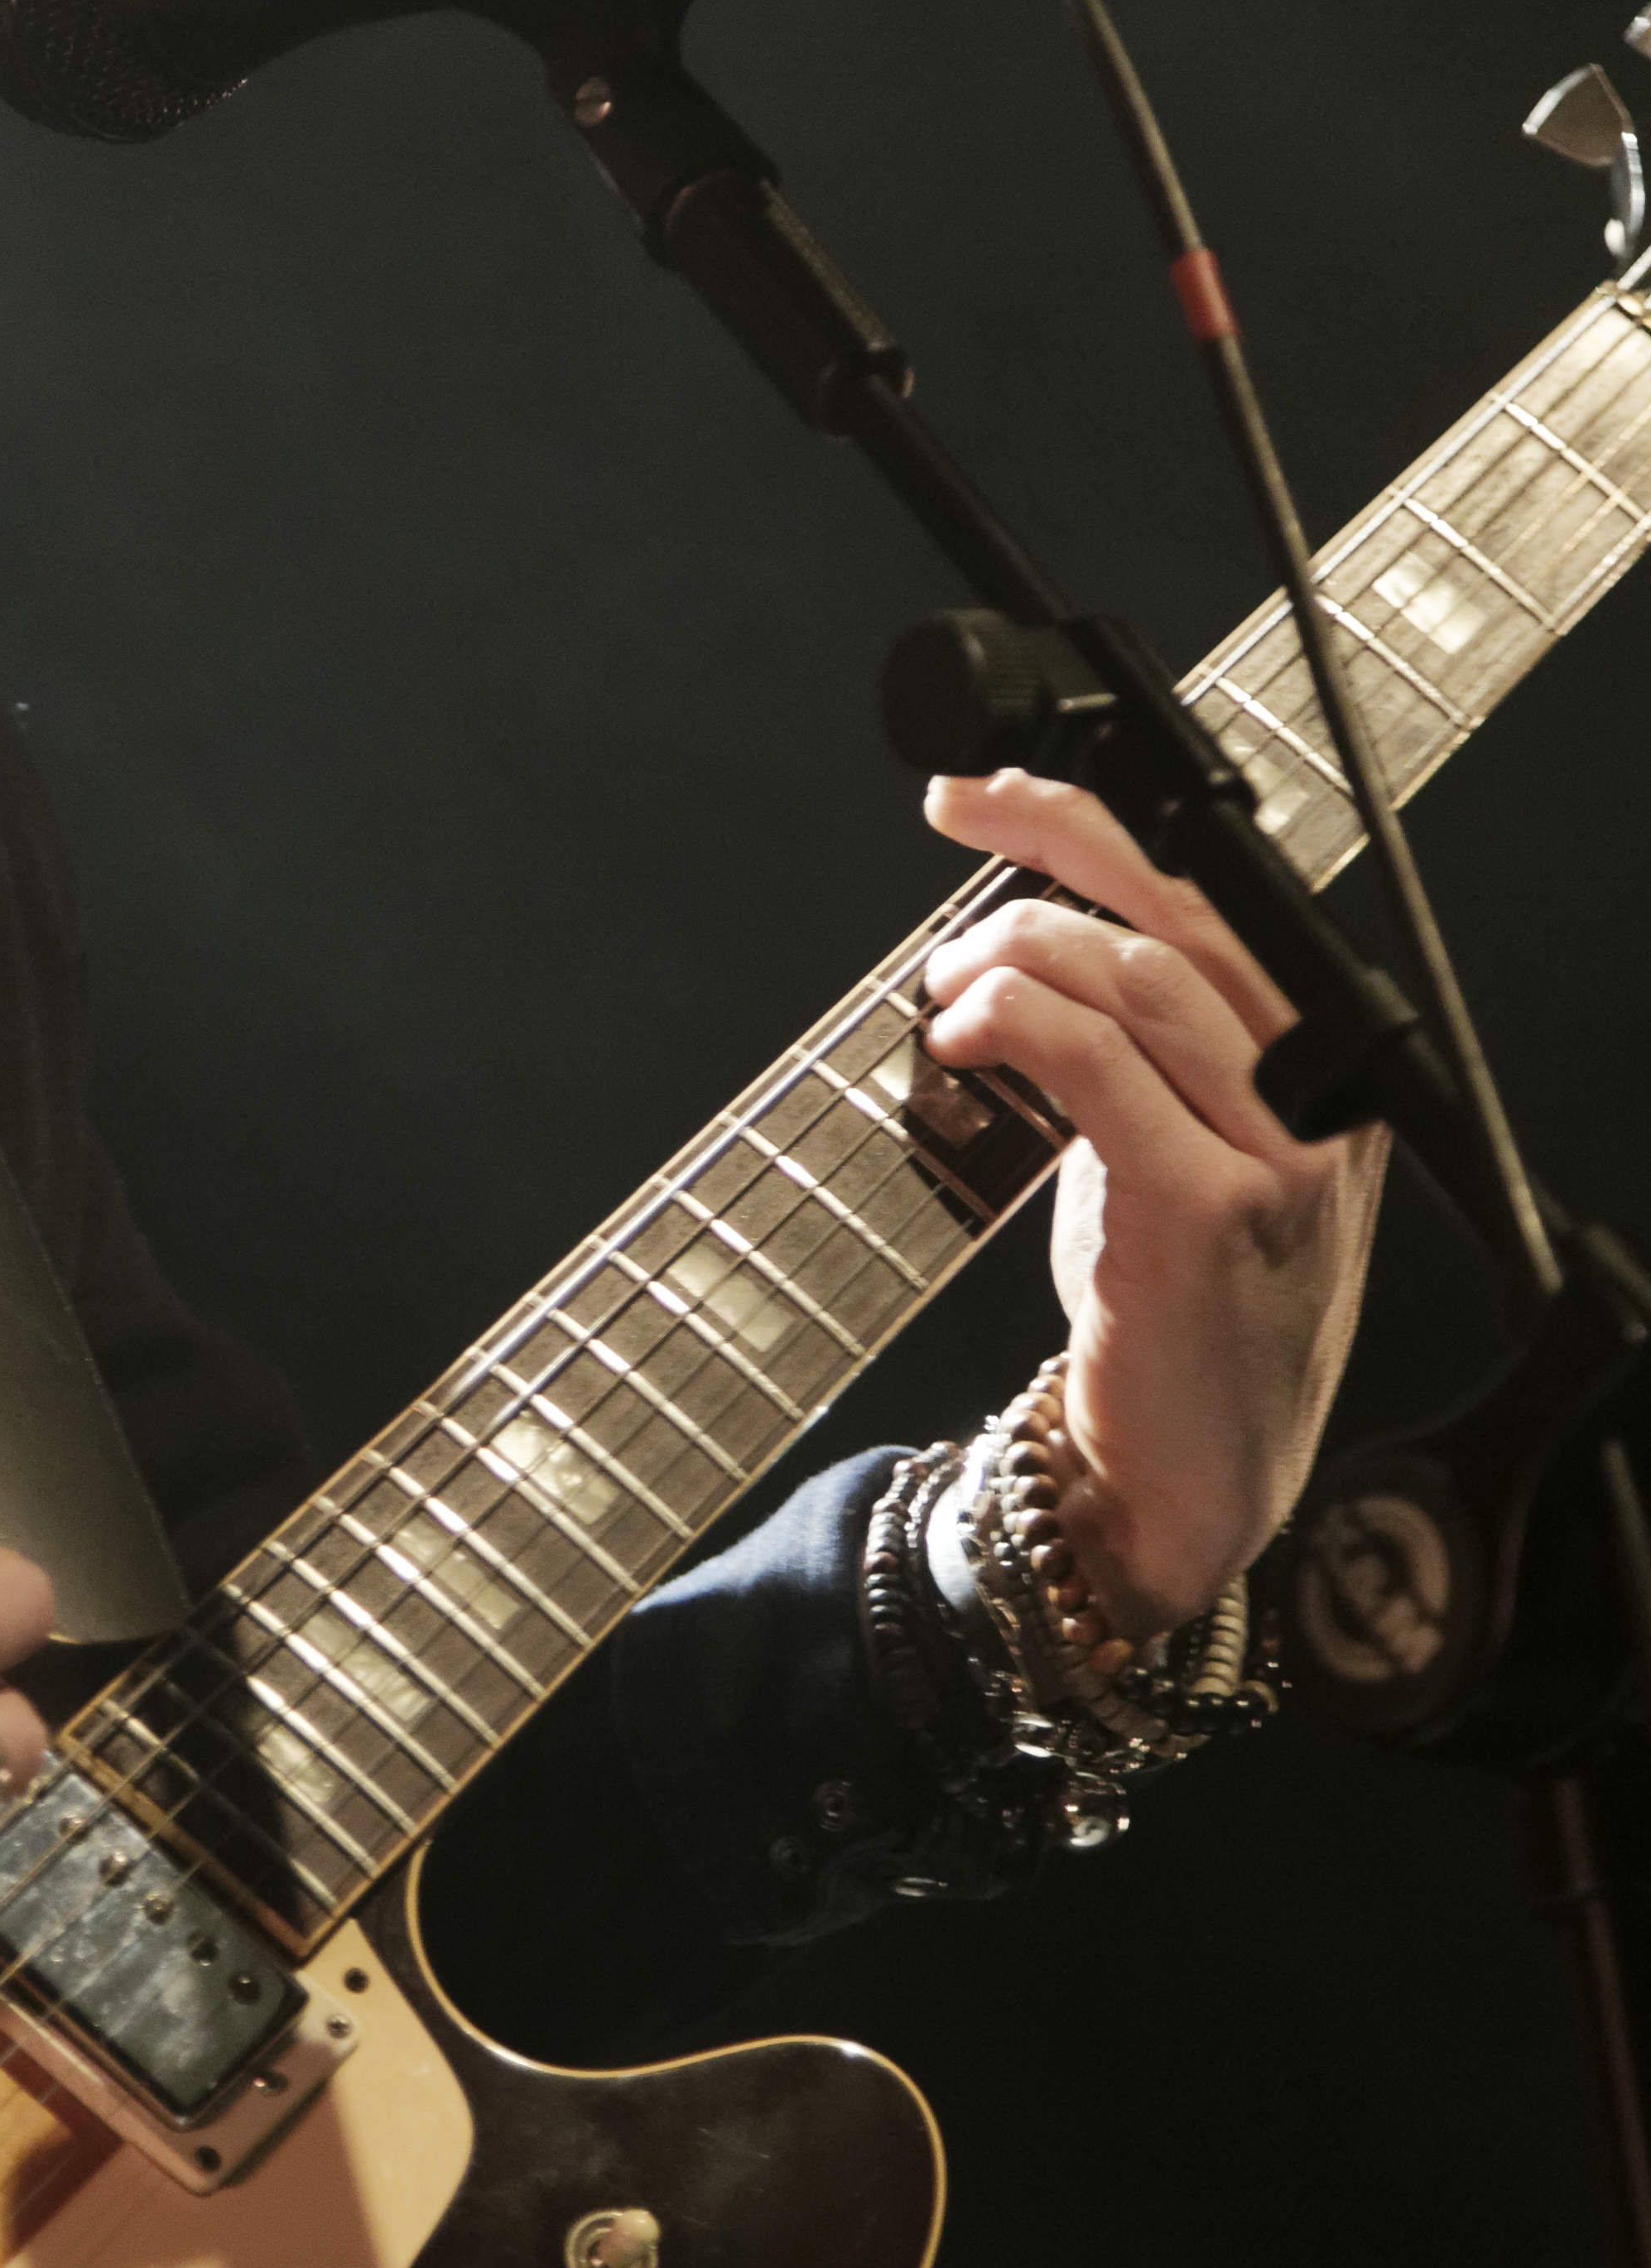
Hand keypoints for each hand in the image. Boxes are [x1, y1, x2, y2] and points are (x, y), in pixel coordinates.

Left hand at [917, 768, 1387, 1637]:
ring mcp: (1278, 1156)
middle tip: (948, 823)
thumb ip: (1138, 1047)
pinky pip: (1102, 1066)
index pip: (1218, 899)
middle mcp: (1323, 1099)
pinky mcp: (1211, 1211)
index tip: (991, 791)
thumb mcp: (1168, 1147)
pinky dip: (1019, 1024)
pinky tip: (963, 1033)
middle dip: (1051, 846)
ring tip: (945, 985)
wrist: (1188, 1476)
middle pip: (1185, 915)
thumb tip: (1029, 935)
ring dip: (1016, 954)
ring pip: (1140, 980)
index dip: (1098, 823)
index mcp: (1322, 1066)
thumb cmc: (1170, 1310)